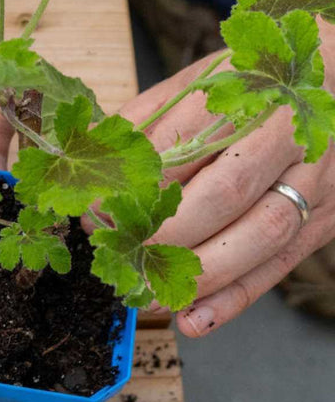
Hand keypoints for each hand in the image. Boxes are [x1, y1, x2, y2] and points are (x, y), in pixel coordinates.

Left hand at [125, 13, 334, 336]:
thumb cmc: (252, 81)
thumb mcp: (197, 81)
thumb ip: (144, 121)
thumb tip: (90, 166)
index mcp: (251, 90)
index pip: (187, 141)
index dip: (137, 183)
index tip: (95, 209)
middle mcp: (292, 134)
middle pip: (227, 190)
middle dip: (164, 231)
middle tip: (118, 251)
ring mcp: (317, 178)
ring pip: (261, 234)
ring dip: (198, 274)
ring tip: (145, 292)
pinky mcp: (327, 217)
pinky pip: (280, 264)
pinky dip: (235, 299)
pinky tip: (194, 320)